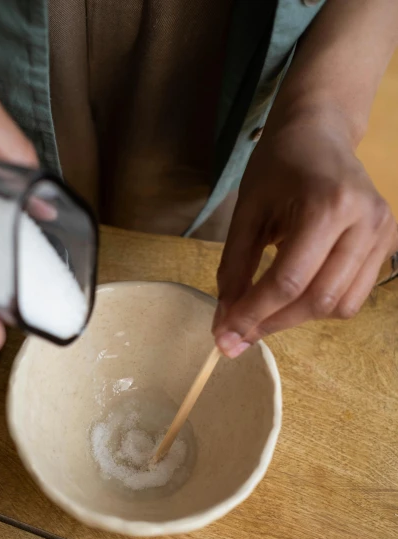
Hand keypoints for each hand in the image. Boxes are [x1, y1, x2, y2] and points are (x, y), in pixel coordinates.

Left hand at [213, 115, 397, 357]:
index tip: (225, 337)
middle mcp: (365, 222)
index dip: (254, 315)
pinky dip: (319, 306)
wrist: (320, 133)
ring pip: (340, 307)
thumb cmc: (279, 166)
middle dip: (273, 323)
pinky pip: (353, 296)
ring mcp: (384, 234)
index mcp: (327, 205)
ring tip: (266, 309)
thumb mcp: (247, 212)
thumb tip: (226, 322)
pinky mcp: (389, 244)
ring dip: (297, 318)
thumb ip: (234, 268)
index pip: (289, 281)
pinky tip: (295, 292)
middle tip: (239, 332)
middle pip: (317, 300)